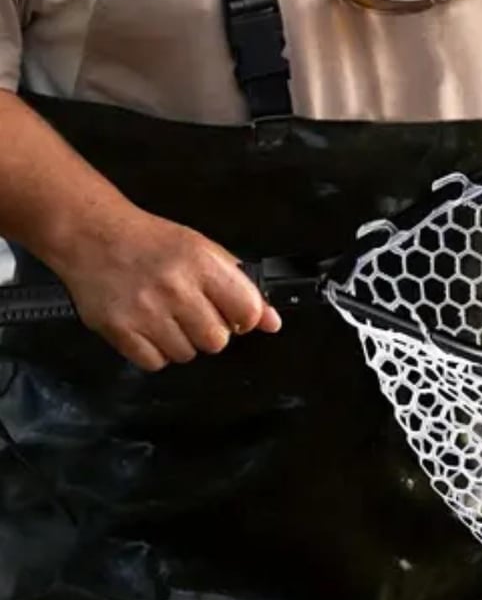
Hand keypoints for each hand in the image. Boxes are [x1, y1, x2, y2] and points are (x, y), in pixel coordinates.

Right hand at [57, 209, 282, 371]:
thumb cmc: (149, 242)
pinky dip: (154, 351)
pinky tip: (147, 327)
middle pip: (217, 340)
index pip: (247, 312)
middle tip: (191, 313)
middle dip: (209, 331)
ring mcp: (146, 311)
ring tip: (165, 316)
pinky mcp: (120, 330)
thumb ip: (239, 285)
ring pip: (186, 355)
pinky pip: (155, 363)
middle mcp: (175, 288)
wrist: (92, 236)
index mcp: (201, 263)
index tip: (233, 314)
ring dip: (180, 341)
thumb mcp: (201, 249)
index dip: (243, 318)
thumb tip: (272, 321)